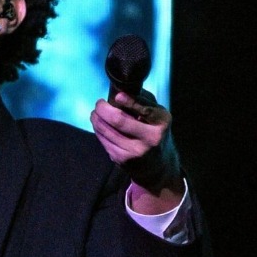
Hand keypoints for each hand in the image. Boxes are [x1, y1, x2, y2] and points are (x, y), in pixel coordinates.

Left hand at [90, 90, 183, 212]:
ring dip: (96, 118)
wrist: (158, 165)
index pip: (145, 110)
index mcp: (161, 123)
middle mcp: (151, 138)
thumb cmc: (154, 131)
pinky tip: (98, 124)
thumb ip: (142, 102)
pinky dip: (98, 129)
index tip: (117, 96)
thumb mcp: (156, 116)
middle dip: (103, 109)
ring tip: (95, 112)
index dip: (129, 102)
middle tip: (99, 103)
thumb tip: (120, 91)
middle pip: (119, 120)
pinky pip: (103, 140)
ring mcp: (135, 151)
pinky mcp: (122, 159)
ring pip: (106, 130)